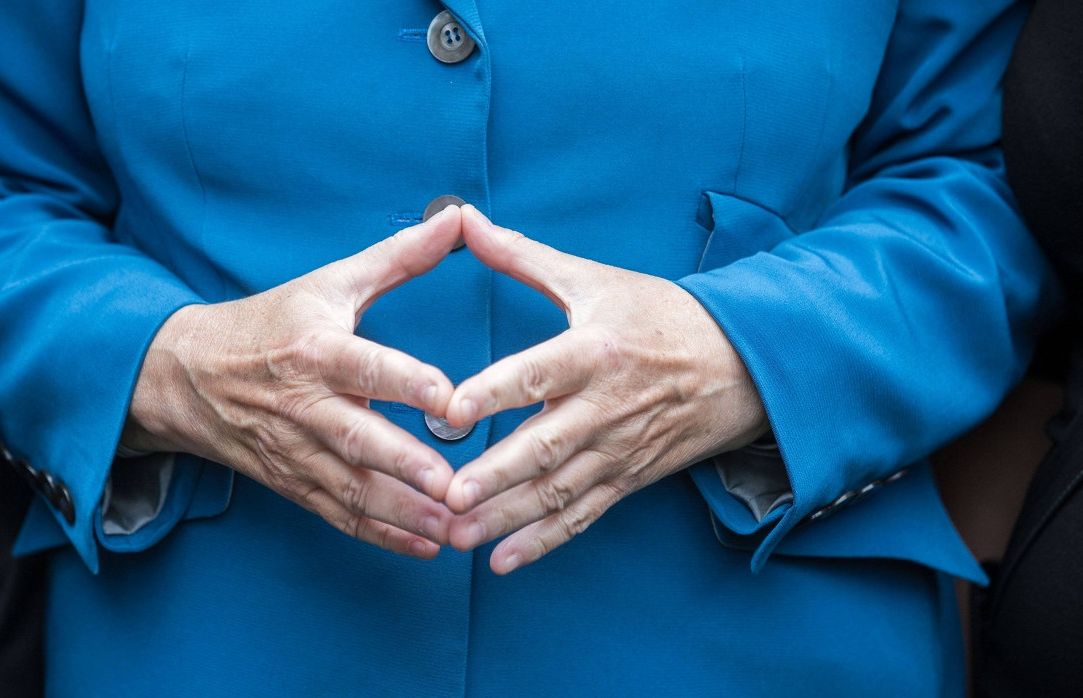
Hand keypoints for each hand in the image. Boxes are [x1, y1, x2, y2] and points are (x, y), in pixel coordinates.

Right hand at [122, 207, 463, 558]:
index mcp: (315, 349)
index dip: (407, 382)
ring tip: (456, 528)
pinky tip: (426, 546)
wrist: (186, 374)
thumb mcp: (329, 282)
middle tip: (456, 485)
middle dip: (406, 466)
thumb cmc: (270, 323)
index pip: (366, 366)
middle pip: (357, 439)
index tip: (451, 399)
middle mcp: (303, 405)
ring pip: (351, 488)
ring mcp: (295, 450)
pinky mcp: (293, 482)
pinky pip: (338, 515)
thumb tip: (459, 217)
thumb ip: (399, 256)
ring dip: (403, 513)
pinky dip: (381, 535)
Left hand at [443, 206, 769, 572]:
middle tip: (446, 496)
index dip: (494, 391)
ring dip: (506, 517)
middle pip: (543, 446)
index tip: (452, 410)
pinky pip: (582, 517)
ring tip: (457, 535)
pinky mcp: (627, 478)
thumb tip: (462, 219)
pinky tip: (503, 562)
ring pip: (556, 491)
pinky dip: (544, 542)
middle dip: (493, 476)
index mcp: (593, 351)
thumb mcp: (594, 279)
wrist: (743, 364)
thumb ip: (521, 256)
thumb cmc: (660, 316)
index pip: (536, 372)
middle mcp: (605, 406)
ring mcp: (617, 449)